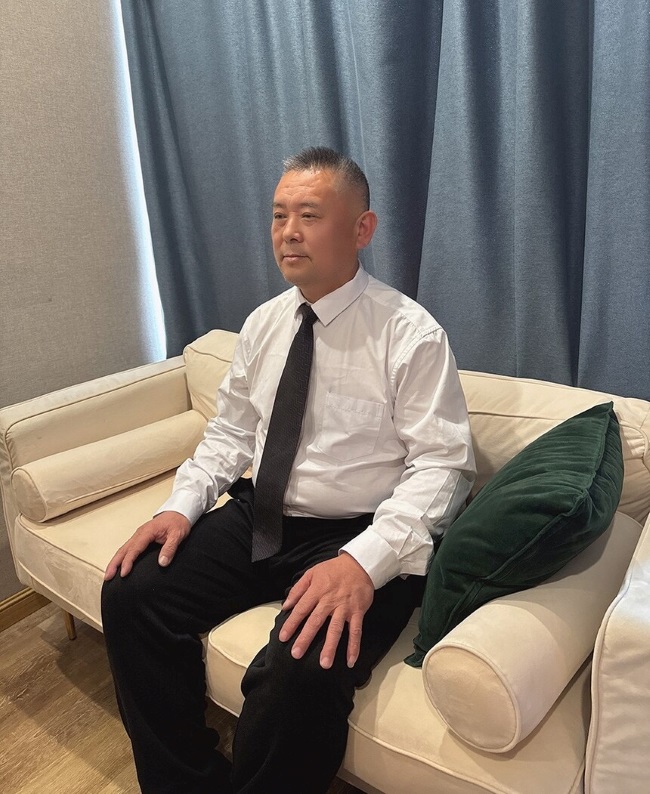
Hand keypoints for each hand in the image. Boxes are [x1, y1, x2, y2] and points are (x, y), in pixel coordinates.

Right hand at [103, 511, 191, 579]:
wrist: (179, 512)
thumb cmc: (178, 522)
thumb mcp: (177, 535)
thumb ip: (170, 548)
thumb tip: (162, 563)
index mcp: (147, 532)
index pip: (134, 549)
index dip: (128, 562)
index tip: (123, 573)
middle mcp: (140, 533)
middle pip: (123, 549)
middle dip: (114, 563)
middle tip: (107, 577)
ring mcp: (139, 535)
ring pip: (123, 549)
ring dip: (115, 561)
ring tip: (109, 574)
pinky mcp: (140, 538)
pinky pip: (128, 548)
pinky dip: (121, 557)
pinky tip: (119, 565)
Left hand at [279, 552, 373, 669]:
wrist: (359, 564)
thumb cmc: (333, 570)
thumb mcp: (312, 573)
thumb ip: (298, 589)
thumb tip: (285, 606)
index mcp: (317, 591)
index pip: (301, 609)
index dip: (292, 623)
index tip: (283, 638)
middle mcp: (330, 601)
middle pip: (316, 621)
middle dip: (306, 638)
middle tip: (297, 654)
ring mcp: (344, 608)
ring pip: (336, 629)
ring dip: (330, 647)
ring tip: (324, 664)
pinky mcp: (358, 612)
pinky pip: (356, 631)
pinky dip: (354, 646)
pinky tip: (351, 661)